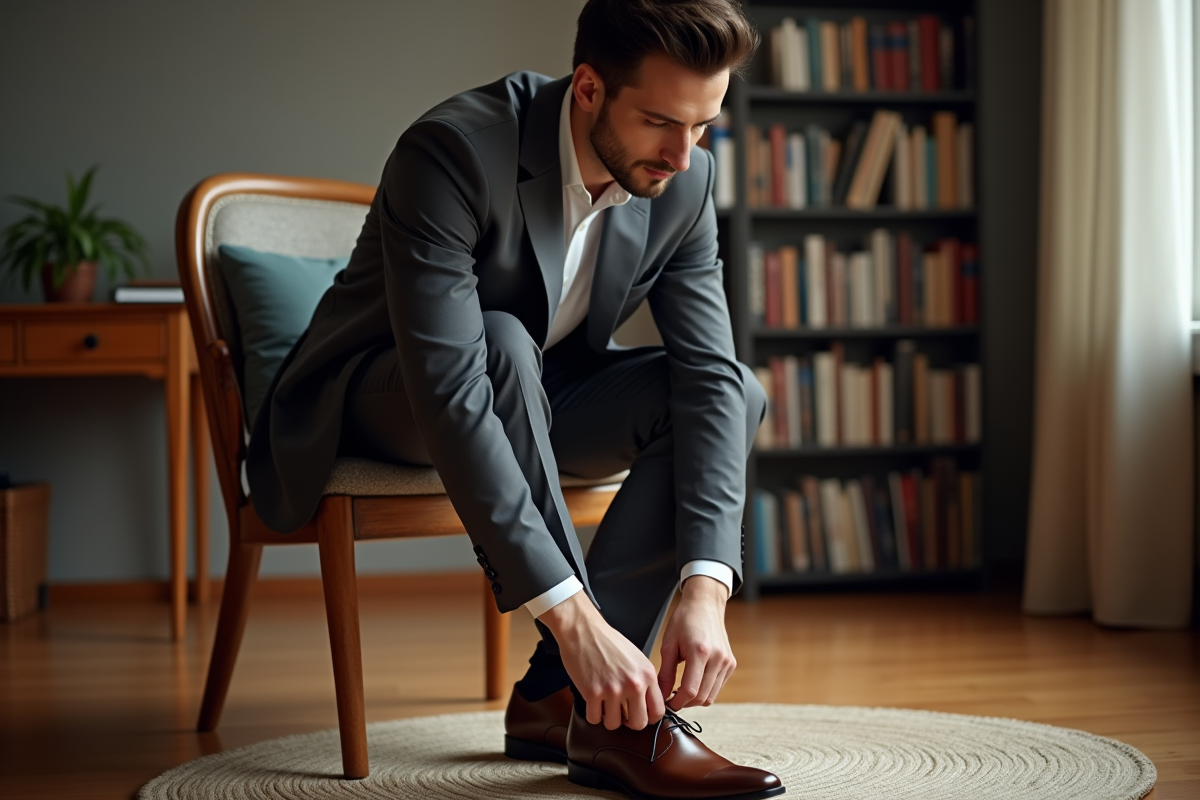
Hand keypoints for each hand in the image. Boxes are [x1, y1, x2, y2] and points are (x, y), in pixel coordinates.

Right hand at [539, 591, 664, 730]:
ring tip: (605, 705)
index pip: (658, 711)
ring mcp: (613, 690)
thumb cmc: (608, 641)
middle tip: (622, 714)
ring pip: (614, 725)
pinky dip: (592, 713)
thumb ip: (644, 680)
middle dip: (629, 722)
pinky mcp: (592, 693)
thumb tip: (648, 703)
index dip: (649, 718)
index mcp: (647, 675)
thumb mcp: (637, 658)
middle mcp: (633, 684)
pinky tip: (593, 701)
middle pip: (638, 723)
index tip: (641, 716)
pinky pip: (594, 719)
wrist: (584, 630)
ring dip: (608, 718)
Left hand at [657, 575, 735, 710]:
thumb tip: (661, 696)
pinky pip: (717, 687)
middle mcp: (717, 658)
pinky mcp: (731, 663)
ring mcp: (727, 662)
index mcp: (700, 651)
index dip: (677, 702)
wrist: (705, 604)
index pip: (690, 690)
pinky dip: (705, 690)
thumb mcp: (669, 644)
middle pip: (701, 697)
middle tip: (671, 699)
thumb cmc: (684, 620)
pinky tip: (693, 681)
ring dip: (695, 699)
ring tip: (681, 691)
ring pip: (711, 696)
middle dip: (685, 703)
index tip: (666, 703)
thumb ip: (665, 673)